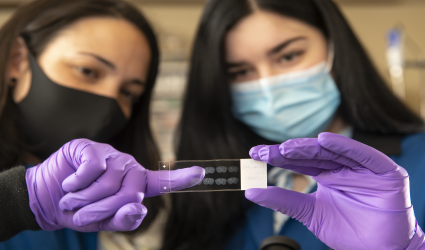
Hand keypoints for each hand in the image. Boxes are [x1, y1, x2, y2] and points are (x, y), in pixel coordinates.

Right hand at [26, 139, 203, 231]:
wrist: (48, 199)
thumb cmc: (80, 210)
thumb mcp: (102, 221)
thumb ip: (123, 218)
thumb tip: (140, 208)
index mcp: (135, 186)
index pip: (161, 182)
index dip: (181, 179)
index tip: (201, 173)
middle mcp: (128, 168)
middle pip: (129, 192)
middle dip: (101, 210)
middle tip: (82, 214)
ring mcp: (111, 156)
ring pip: (108, 182)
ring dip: (84, 199)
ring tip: (72, 200)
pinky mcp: (91, 147)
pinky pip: (93, 167)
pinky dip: (77, 183)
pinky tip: (70, 183)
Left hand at [246, 132, 424, 249]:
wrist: (380, 249)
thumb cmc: (348, 230)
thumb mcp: (310, 213)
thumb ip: (283, 200)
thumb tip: (251, 191)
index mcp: (326, 175)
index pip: (298, 162)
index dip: (277, 156)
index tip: (254, 154)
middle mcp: (341, 167)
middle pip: (312, 154)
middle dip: (288, 151)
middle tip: (264, 152)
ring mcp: (361, 167)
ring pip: (333, 151)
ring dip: (310, 147)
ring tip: (287, 147)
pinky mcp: (383, 171)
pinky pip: (363, 155)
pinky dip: (346, 147)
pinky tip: (325, 140)